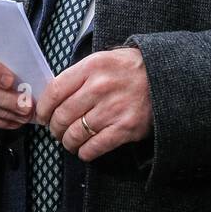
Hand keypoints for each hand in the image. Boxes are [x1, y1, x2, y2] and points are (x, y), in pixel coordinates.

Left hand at [35, 47, 151, 162]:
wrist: (167, 76)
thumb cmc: (132, 69)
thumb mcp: (105, 59)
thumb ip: (79, 75)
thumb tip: (51, 99)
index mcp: (93, 66)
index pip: (54, 91)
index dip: (44, 108)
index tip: (43, 116)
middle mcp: (101, 87)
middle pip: (62, 116)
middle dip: (55, 128)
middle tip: (58, 130)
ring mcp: (114, 109)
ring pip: (74, 135)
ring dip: (68, 142)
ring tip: (71, 140)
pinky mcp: (126, 128)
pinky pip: (93, 148)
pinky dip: (84, 152)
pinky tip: (86, 148)